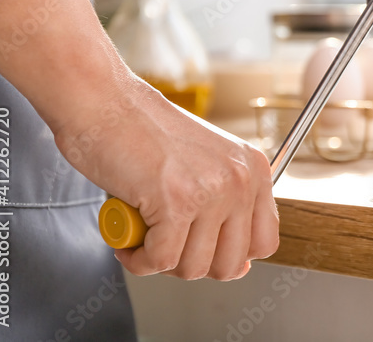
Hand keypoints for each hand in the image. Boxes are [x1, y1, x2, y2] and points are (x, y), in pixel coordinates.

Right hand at [55, 80, 278, 280]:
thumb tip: (239, 264)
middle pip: (230, 263)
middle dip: (192, 264)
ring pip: (193, 267)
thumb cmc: (145, 133)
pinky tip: (129, 242)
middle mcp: (240, 180)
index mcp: (254, 169)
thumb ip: (226, 205)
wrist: (107, 103)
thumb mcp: (206, 163)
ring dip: (161, 263)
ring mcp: (211, 191)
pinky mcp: (175, 202)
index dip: (232, 257)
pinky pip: (160, 261)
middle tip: (167, 245)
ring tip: (145, 237)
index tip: (204, 251)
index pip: (264, 241)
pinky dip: (138, 260)